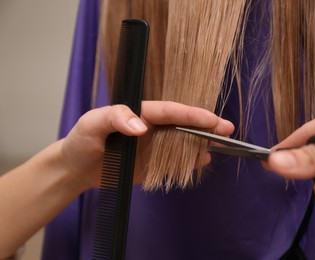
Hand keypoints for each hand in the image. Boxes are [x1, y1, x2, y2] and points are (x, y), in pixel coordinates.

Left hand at [61, 101, 233, 189]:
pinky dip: (190, 162)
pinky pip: (175, 162)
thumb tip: (141, 127)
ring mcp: (154, 147)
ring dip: (202, 144)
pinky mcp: (153, 164)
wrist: (76, 169)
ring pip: (184, 143)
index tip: (212, 119)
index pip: (171, 111)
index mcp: (141, 113)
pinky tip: (202, 161)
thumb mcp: (92, 123)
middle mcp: (152, 128)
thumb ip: (115, 117)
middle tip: (228, 130)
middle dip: (207, 126)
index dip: (192, 115)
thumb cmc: (82, 141)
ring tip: (221, 147)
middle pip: (184, 125)